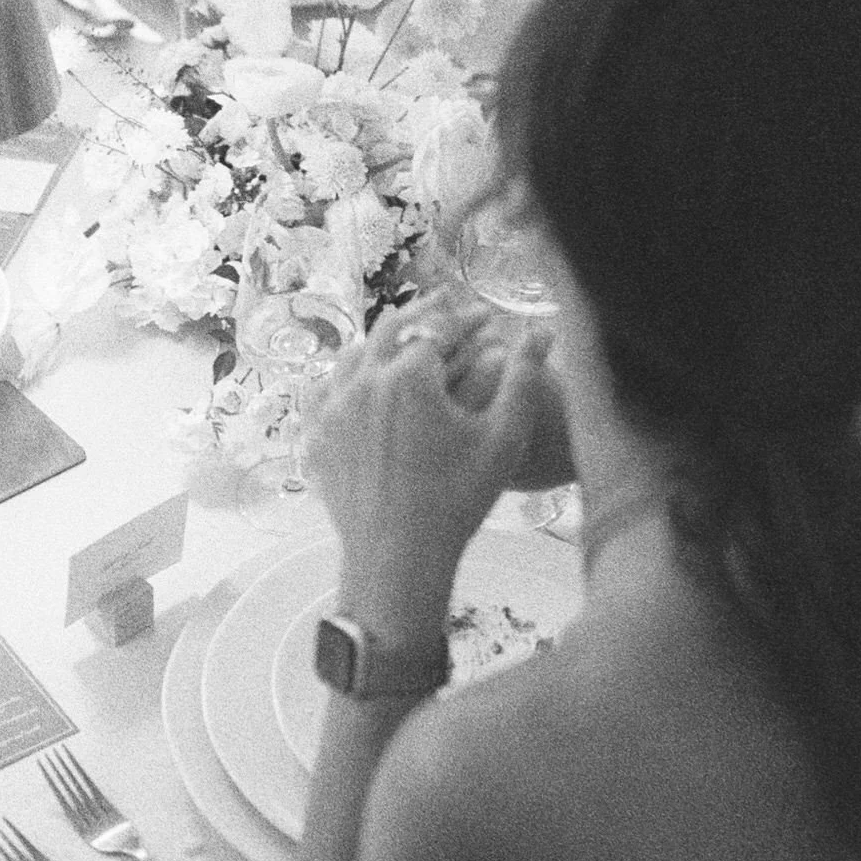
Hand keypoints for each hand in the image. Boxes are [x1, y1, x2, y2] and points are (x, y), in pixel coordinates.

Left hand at [304, 296, 568, 624]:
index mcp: (409, 376)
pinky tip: (358, 376)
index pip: (439, 329)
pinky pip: (325, 388)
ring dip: (382, 340)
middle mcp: (364, 381)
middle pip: (391, 329)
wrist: (397, 556)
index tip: (486, 316)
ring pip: (354, 354)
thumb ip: (523, 379)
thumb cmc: (458, 500)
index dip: (466, 319)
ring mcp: (333, 407)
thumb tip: (543, 331)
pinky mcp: (317, 434)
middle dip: (423, 314)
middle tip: (445, 304)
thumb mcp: (503, 439)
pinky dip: (345, 374)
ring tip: (403, 336)